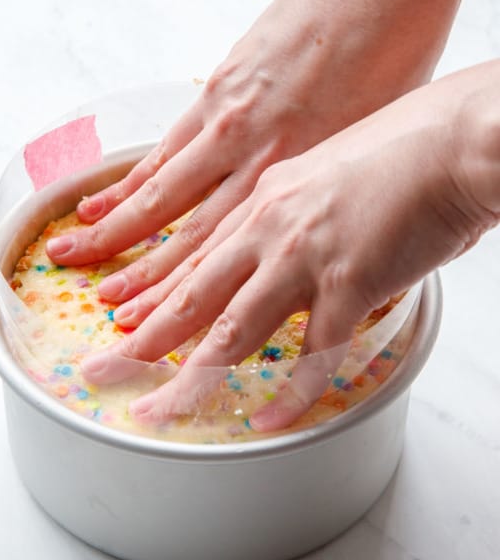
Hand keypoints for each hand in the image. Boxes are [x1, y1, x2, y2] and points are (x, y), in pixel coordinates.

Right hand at [47, 0, 462, 292]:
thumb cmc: (399, 56)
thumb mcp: (371, 145)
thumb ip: (322, 189)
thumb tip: (298, 227)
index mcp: (299, 177)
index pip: (228, 252)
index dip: (184, 294)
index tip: (153, 325)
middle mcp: (258, 156)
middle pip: (185, 232)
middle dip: (139, 277)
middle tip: (103, 310)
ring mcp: (231, 119)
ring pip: (163, 191)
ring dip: (115, 229)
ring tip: (74, 253)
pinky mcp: (219, 84)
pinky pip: (165, 145)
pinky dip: (130, 177)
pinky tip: (103, 197)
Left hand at [81, 63, 499, 430]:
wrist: (458, 137)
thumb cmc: (406, 149)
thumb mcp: (328, 173)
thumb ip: (301, 215)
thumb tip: (297, 251)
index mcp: (263, 196)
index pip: (194, 257)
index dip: (153, 295)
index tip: (122, 320)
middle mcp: (269, 226)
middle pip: (191, 295)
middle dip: (141, 339)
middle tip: (101, 368)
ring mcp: (304, 255)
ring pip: (230, 331)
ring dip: (189, 378)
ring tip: (157, 411)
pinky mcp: (348, 281)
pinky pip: (312, 355)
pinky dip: (289, 394)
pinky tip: (267, 422)